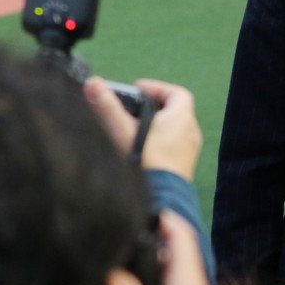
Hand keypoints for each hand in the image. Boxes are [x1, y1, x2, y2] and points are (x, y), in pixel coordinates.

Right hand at [84, 78, 203, 179]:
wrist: (161, 200)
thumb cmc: (145, 162)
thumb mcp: (123, 130)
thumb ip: (107, 107)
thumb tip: (92, 83)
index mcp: (182, 118)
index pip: (177, 93)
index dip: (158, 88)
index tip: (138, 89)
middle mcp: (191, 132)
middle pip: (175, 111)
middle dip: (154, 106)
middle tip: (132, 108)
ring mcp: (190, 151)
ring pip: (174, 130)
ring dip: (156, 125)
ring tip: (133, 128)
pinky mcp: (184, 167)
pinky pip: (174, 146)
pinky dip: (160, 141)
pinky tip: (141, 149)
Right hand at [121, 212, 221, 284]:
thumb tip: (110, 275)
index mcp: (190, 284)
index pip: (182, 236)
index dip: (162, 217)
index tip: (134, 207)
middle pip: (168, 250)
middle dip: (144, 240)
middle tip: (114, 234)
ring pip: (161, 270)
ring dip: (141, 264)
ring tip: (112, 259)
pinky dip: (142, 284)